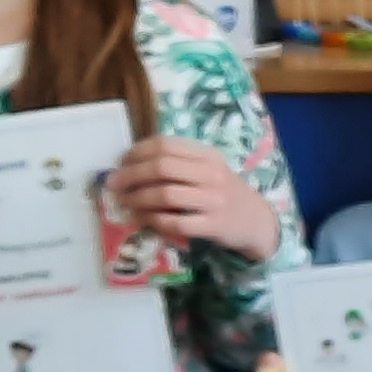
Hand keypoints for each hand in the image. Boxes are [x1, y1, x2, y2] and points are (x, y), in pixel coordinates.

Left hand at [109, 136, 278, 258]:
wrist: (257, 221)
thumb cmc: (224, 193)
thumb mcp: (208, 170)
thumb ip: (178, 164)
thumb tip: (130, 165)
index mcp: (207, 155)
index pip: (166, 145)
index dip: (137, 152)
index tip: (121, 162)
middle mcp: (212, 174)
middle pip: (162, 167)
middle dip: (131, 175)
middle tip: (113, 184)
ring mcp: (213, 201)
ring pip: (166, 195)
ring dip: (138, 199)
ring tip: (125, 203)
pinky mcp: (213, 226)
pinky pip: (176, 223)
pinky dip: (154, 221)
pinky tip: (143, 220)